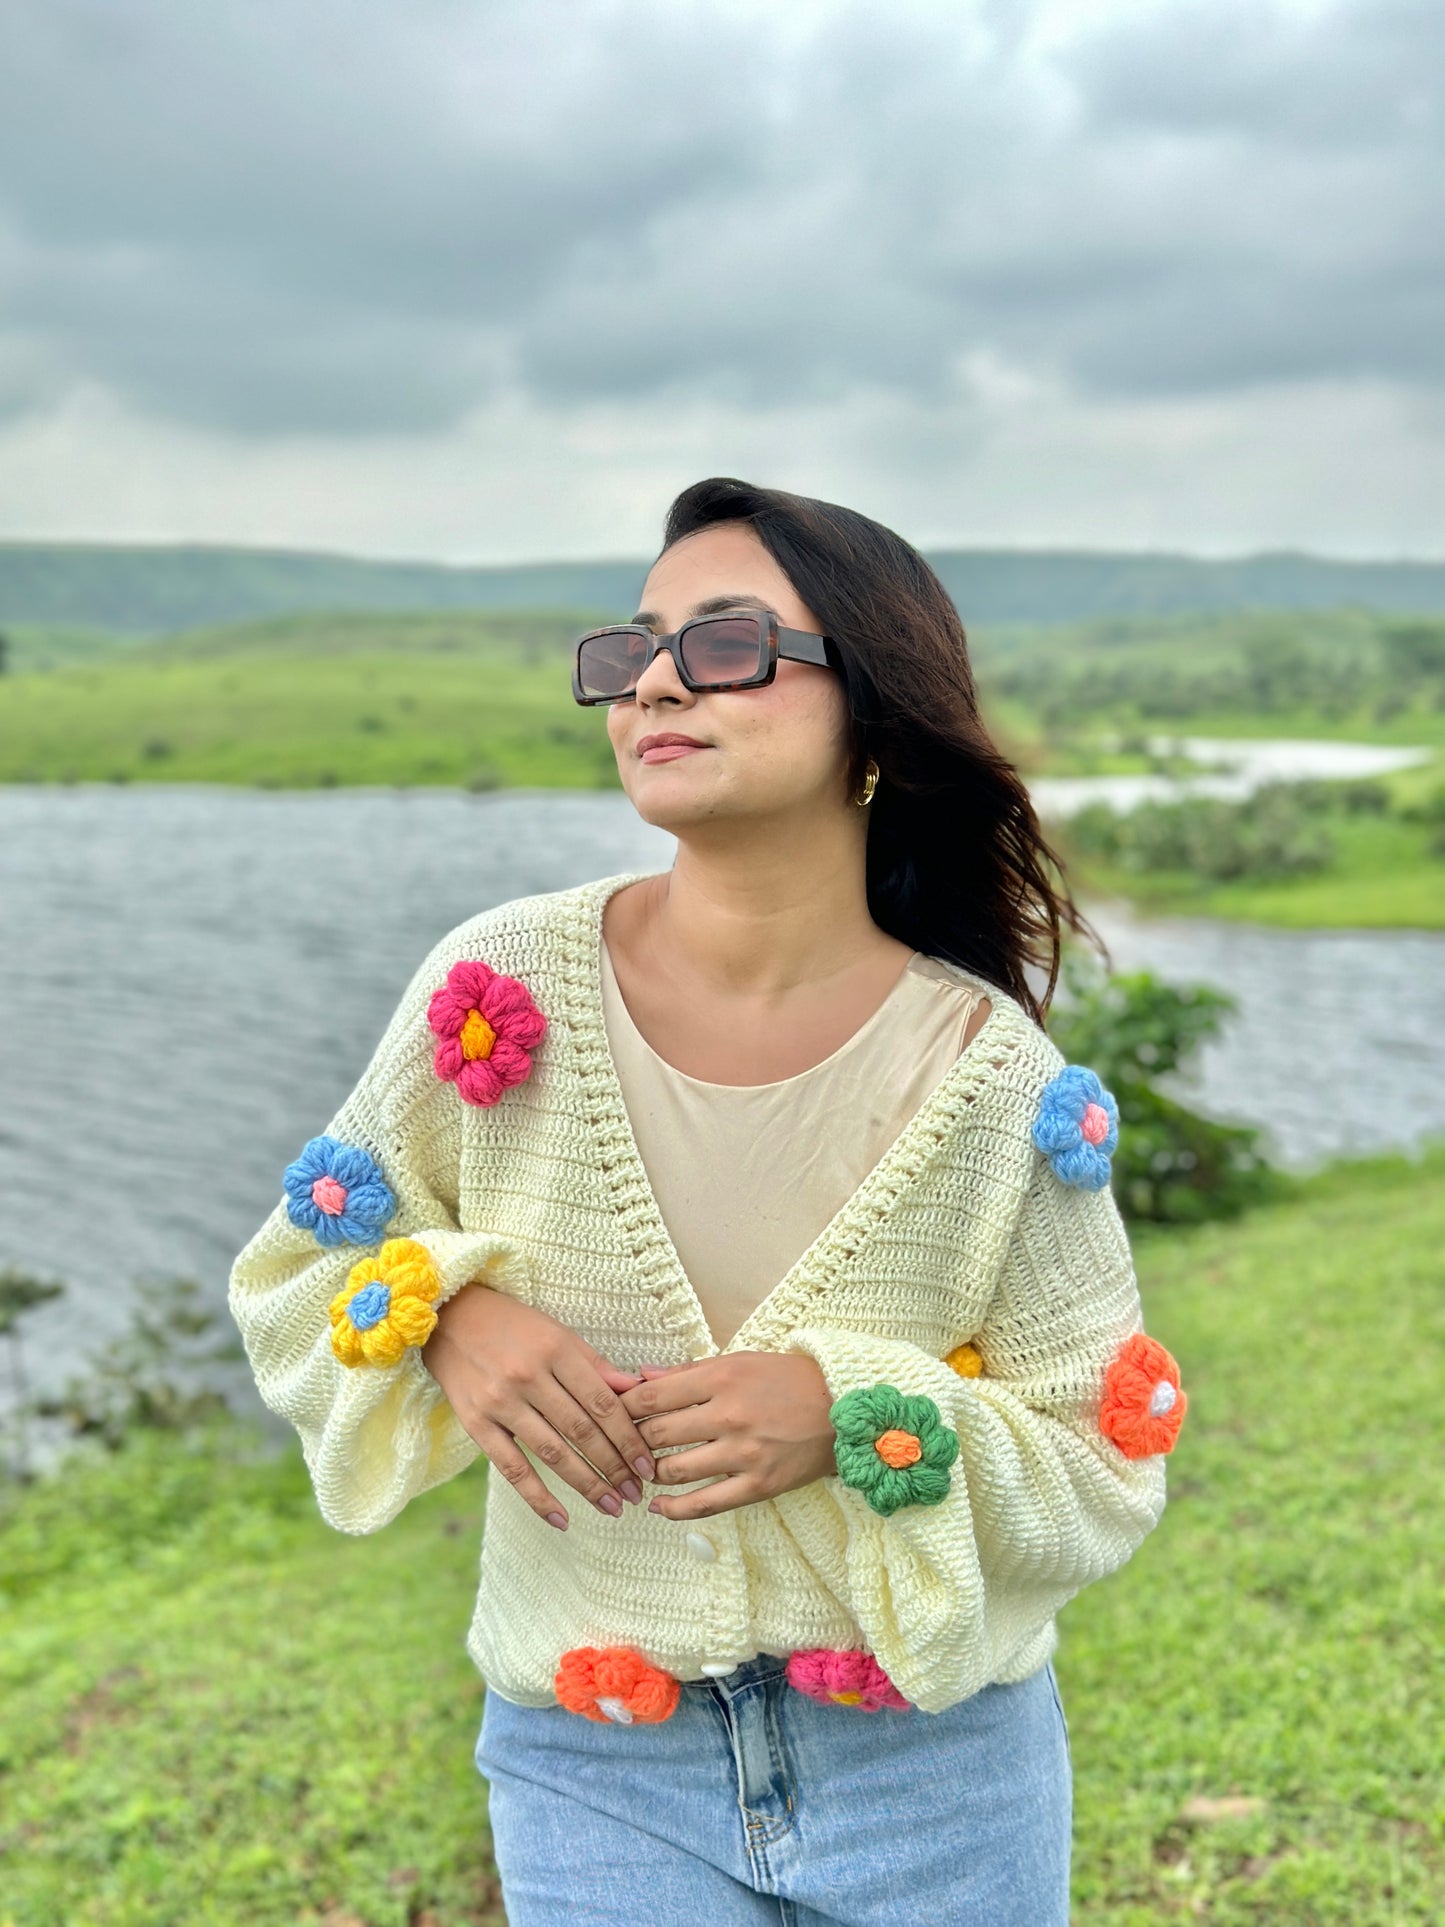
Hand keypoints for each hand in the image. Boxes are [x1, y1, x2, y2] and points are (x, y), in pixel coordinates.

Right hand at [420, 1285, 656, 1531]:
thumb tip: (638, 1391)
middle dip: (614, 1466)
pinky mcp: (476, 1424)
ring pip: (552, 1453)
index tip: (647, 1464)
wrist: (449, 1319)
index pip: (602, 1403)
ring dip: (586, 1484)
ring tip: (612, 1506)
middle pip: (581, 1431)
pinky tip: (561, 1519)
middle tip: (636, 1492)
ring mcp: (500, 1402)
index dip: (628, 1438)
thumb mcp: (557, 1332)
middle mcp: (528, 1376)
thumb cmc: (512, 1324)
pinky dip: (538, 1497)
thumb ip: (596, 1365)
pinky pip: (512, 1468)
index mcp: (555, 1349)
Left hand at [618, 1351, 837, 1520]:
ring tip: (641, 1472)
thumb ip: (686, 1372)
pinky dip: (674, 1510)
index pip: (651, 1397)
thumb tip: (639, 1378)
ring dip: (649, 1474)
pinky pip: (705, 1504)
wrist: (842, 1408)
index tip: (610, 1416)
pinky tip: (658, 1507)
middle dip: (631, 1443)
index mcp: (721, 1378)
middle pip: (656, 1435)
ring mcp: (744, 1453)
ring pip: (674, 1471)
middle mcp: (729, 1415)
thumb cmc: (786, 1379)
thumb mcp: (737, 1361)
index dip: (621, 1409)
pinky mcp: (758, 1485)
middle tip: (621, 1447)